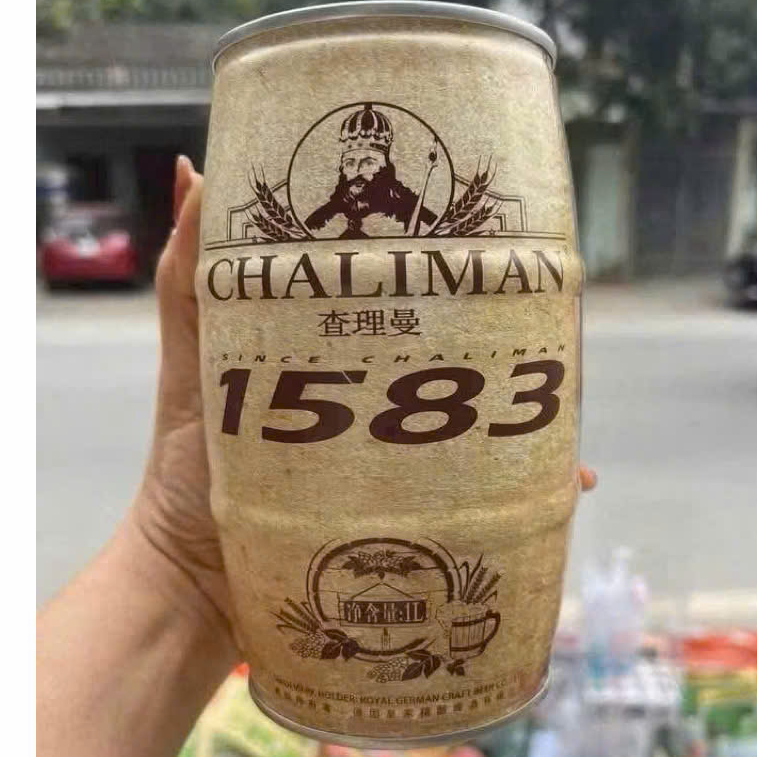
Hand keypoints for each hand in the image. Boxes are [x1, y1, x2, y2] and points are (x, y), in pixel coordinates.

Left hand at [130, 157, 596, 651]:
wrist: (191, 584)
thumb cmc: (186, 471)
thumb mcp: (193, 367)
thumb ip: (188, 281)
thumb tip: (196, 172)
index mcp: (336, 364)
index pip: (403, 314)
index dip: (444, 283)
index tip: (489, 251)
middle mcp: (376, 413)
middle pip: (454, 374)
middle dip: (506, 356)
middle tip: (553, 339)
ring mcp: (395, 468)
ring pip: (478, 436)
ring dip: (530, 427)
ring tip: (570, 423)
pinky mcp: (405, 518)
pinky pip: (478, 502)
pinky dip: (525, 495)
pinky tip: (566, 486)